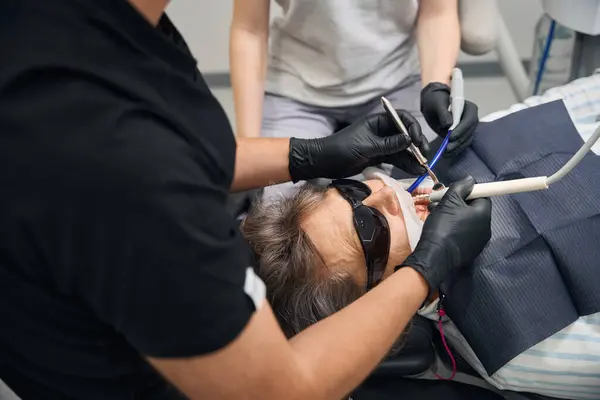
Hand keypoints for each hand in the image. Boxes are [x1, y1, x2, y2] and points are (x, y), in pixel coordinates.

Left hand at [288, 110, 429, 181]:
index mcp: (377, 121)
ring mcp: (380, 144)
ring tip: (423, 168)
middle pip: (404, 134)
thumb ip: (389, 144)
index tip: (417, 141)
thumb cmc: (341, 149)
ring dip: (412, 157)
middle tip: (424, 156)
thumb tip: (409, 140)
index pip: (401, 118)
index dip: (412, 128)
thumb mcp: (367, 147)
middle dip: (416, 145)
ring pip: (401, 149)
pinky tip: (414, 170)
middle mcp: (381, 131)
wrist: (324, 163)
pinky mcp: (378, 156)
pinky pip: (395, 159)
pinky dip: (404, 164)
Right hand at [396, 176, 491, 292]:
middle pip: (473, 209)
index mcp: (483, 214)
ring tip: (435, 213)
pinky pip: (463, 234)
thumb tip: (471, 179)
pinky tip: (440, 228)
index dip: (467, 192)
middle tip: (440, 202)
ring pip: (466, 221)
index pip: (482, 196)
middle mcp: (485, 228)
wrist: (435, 256)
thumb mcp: (449, 201)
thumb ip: (461, 187)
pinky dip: (453, 228)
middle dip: (456, 203)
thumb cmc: (443, 226)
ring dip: (452, 215)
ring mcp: (478, 242)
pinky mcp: (469, 251)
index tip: (453, 193)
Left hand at [420, 82, 478, 156]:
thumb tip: (448, 125)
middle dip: (458, 142)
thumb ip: (443, 113)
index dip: (461, 129)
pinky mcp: (463, 135)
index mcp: (469, 108)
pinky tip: (447, 154)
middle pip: (469, 132)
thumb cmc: (436, 101)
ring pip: (466, 140)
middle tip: (447, 148)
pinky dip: (455, 150)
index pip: (469, 120)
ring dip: (457, 148)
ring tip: (445, 154)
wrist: (434, 104)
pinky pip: (462, 144)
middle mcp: (472, 119)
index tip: (451, 137)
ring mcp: (468, 128)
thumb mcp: (438, 104)